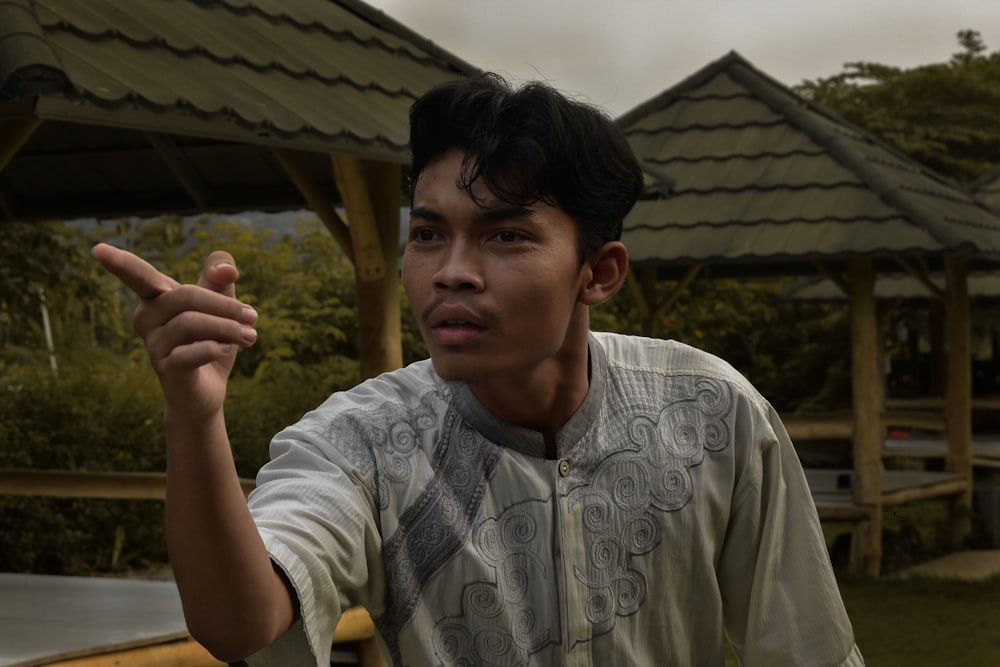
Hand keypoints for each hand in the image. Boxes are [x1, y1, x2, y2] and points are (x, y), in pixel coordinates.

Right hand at [92, 243, 257, 419]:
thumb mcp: (220, 304)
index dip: (119, 262)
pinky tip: (226, 350)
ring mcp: (154, 345)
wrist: (207, 391)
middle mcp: (148, 319)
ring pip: (192, 323)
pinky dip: (215, 348)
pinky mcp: (167, 370)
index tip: (97, 249)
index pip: (139, 275)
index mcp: (157, 298)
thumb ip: (221, 278)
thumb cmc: (209, 340)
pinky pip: (191, 352)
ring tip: (249, 336)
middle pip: (186, 295)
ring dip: (228, 328)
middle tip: (253, 316)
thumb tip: (227, 268)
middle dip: (225, 304)